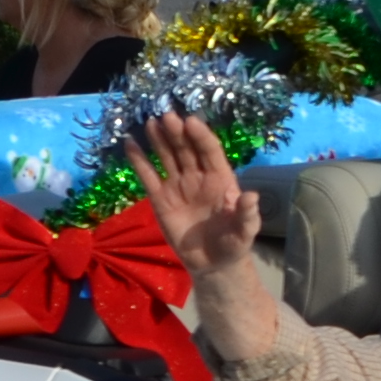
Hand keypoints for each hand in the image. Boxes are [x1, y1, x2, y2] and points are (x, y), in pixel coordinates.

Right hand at [139, 112, 259, 270]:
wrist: (212, 263)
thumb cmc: (233, 243)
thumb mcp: (245, 231)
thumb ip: (247, 215)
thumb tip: (250, 196)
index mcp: (221, 179)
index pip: (210, 152)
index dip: (201, 137)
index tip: (191, 122)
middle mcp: (198, 176)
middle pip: (187, 149)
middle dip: (177, 133)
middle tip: (167, 116)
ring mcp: (178, 185)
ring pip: (167, 157)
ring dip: (159, 140)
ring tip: (150, 123)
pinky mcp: (161, 199)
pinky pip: (148, 176)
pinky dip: (138, 160)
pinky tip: (130, 143)